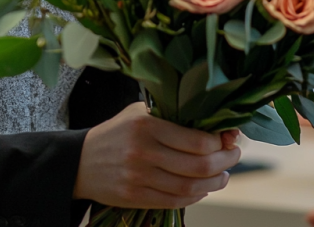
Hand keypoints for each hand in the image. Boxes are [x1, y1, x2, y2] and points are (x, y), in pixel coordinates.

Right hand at [73, 102, 240, 208]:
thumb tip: (212, 125)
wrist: (80, 161)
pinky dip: (195, 197)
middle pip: (198, 165)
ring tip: (223, 175)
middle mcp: (143, 151)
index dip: (218, 142)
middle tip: (233, 156)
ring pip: (189, 186)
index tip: (227, 138)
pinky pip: (175, 201)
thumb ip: (170, 115)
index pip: (195, 139)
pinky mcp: (135, 197)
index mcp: (146, 124)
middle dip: (224, 162)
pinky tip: (202, 188)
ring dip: (214, 183)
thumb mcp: (138, 112)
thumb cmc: (116, 132)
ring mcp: (139, 177)